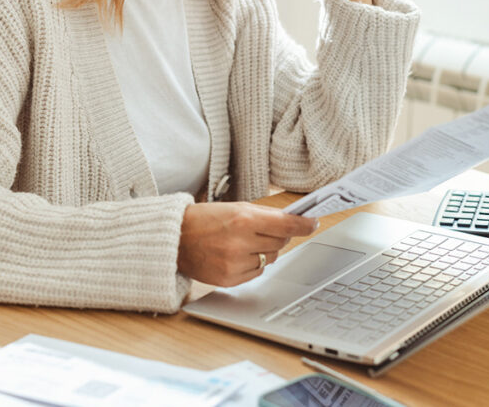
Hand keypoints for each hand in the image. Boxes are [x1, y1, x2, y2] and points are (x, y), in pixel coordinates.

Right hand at [177, 202, 318, 286]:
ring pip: (270, 258)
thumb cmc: (205, 220)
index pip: (286, 224)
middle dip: (279, 235)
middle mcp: (240, 243)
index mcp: (243, 219)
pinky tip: (236, 255)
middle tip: (265, 230)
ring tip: (243, 242)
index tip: (313, 223)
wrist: (174, 239)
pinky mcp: (229, 280)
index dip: (304, 224)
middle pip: (281, 242)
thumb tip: (294, 221)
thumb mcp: (235, 207)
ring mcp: (234, 263)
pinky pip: (256, 272)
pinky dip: (253, 264)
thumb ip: (265, 215)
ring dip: (264, 250)